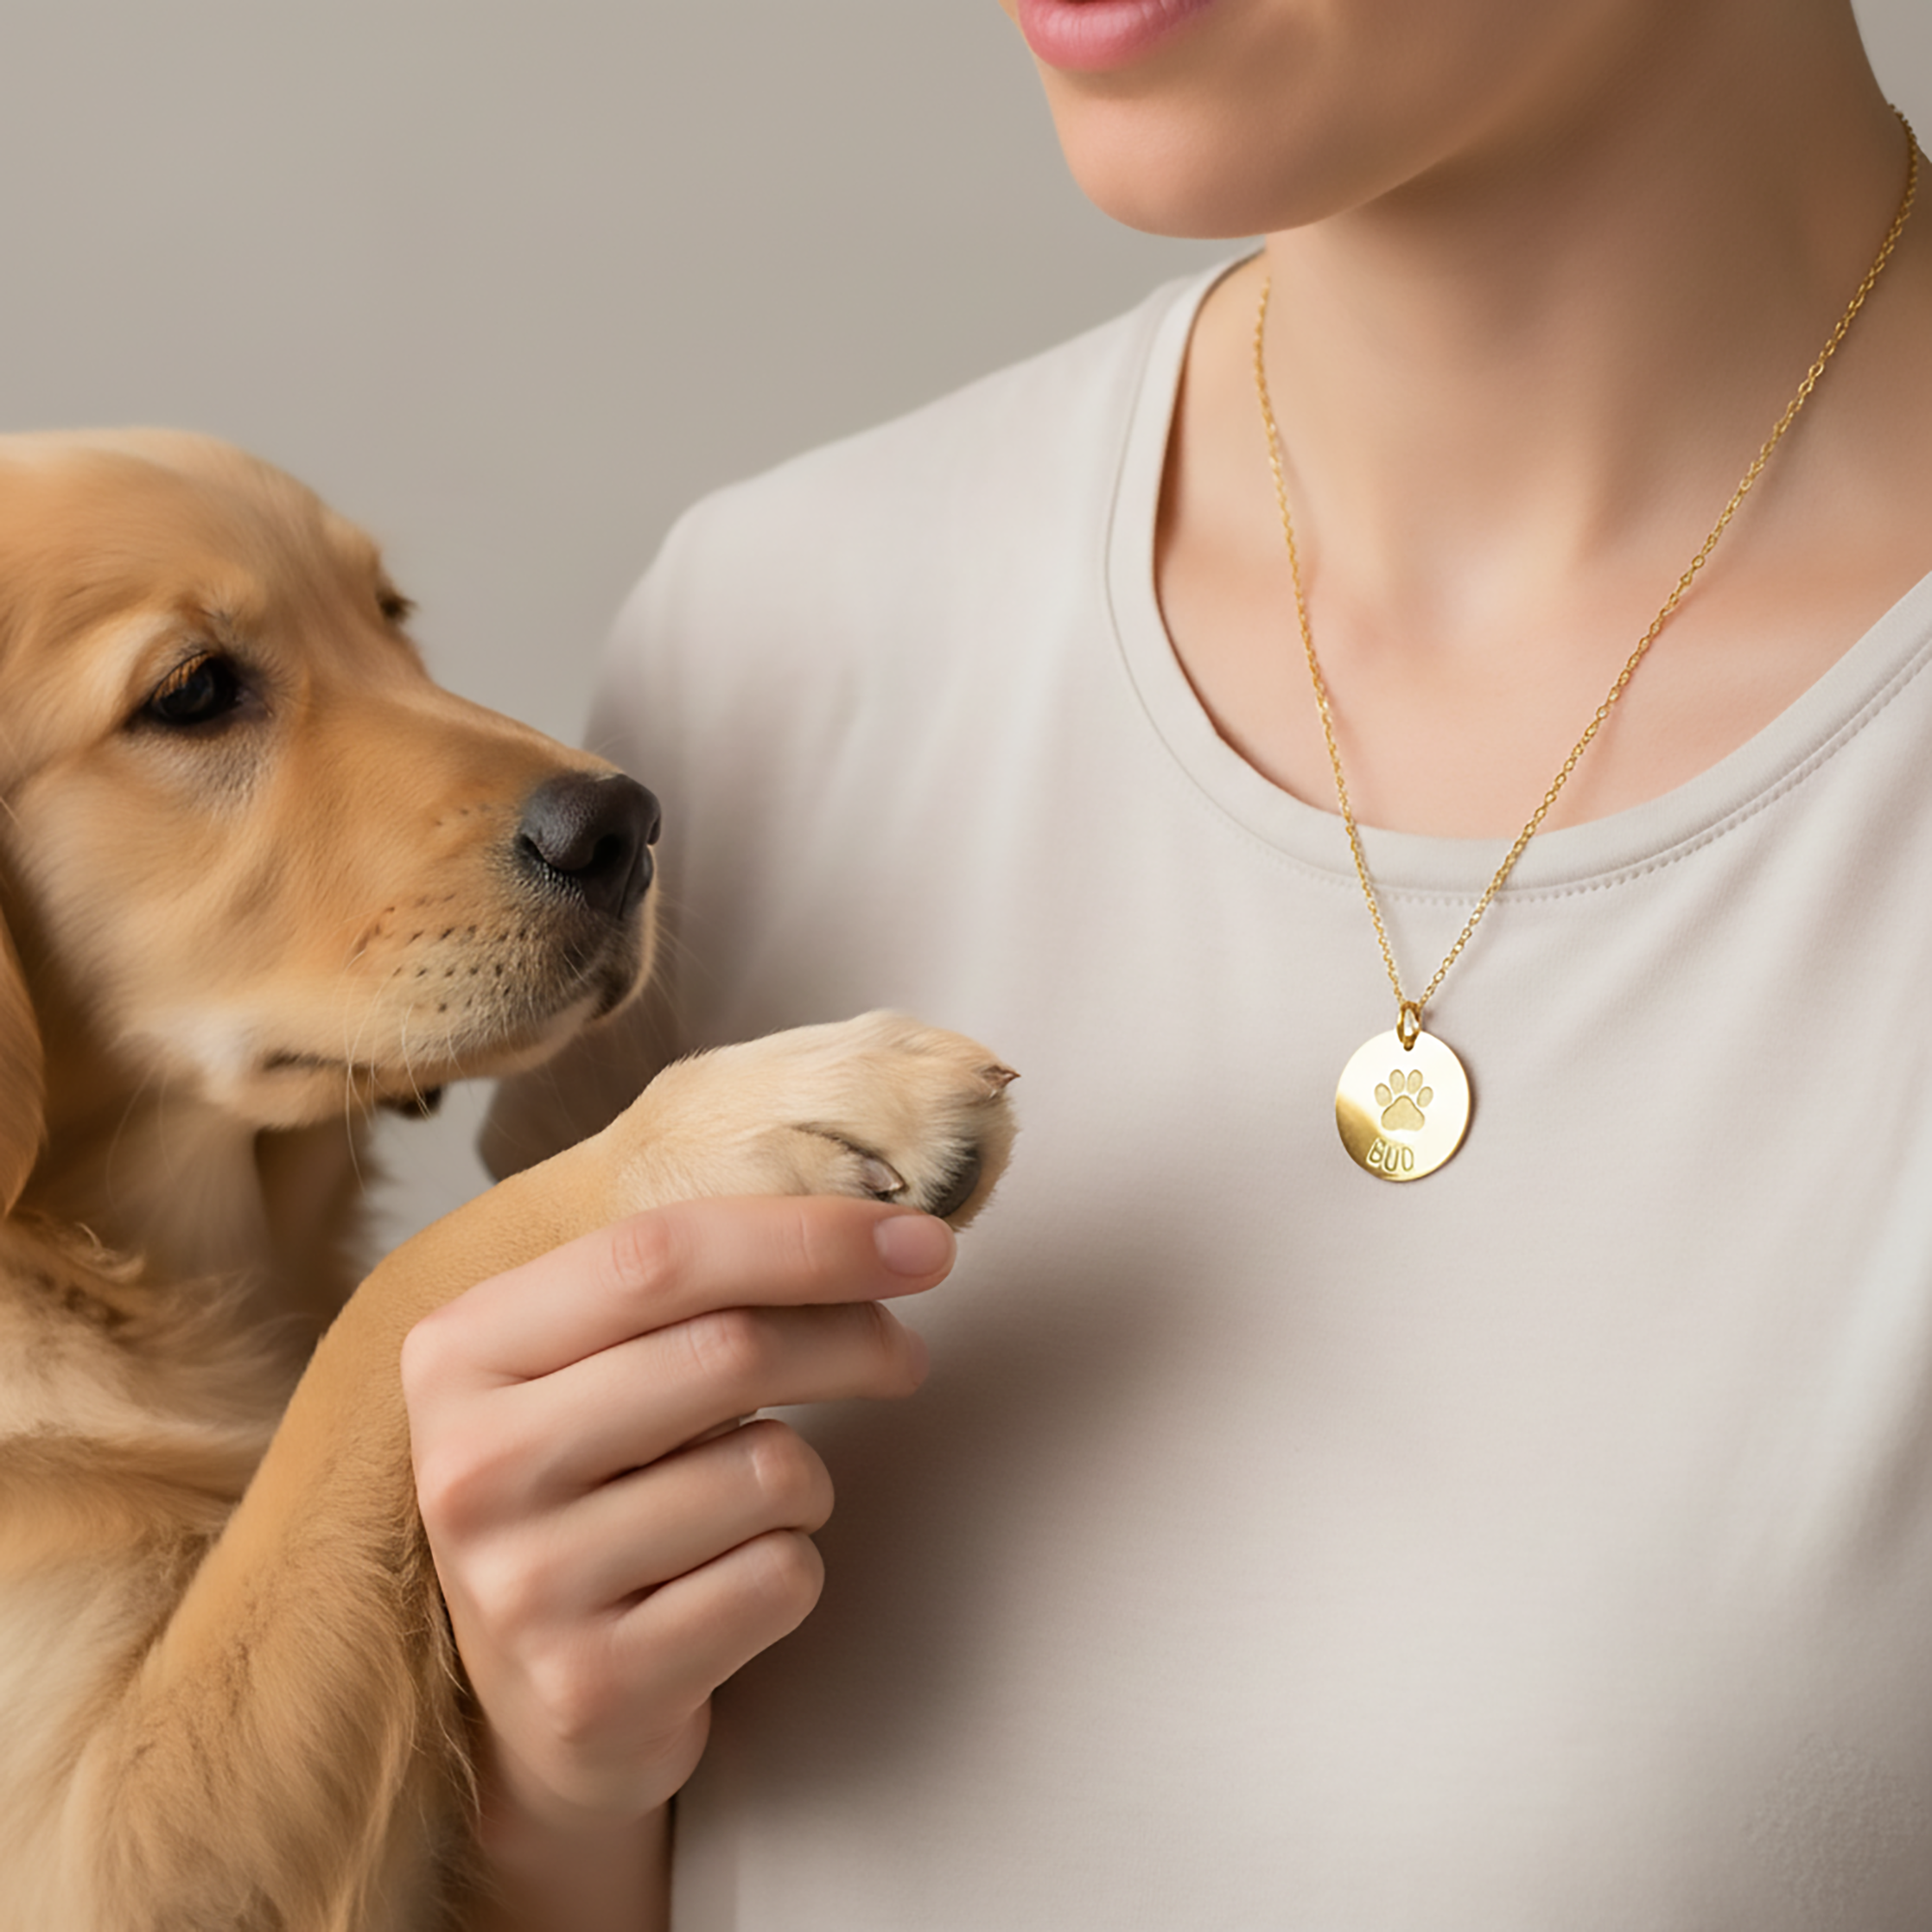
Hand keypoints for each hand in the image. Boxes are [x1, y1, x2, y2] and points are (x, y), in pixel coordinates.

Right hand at [399, 1193, 954, 1917]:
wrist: (537, 1703)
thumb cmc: (598, 1492)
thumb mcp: (596, 1368)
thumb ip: (692, 1288)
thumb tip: (889, 1234)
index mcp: (461, 1350)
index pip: (659, 1253)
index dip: (809, 1236)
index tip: (921, 1242)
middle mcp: (471, 1464)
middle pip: (727, 1351)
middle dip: (852, 1341)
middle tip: (903, 1356)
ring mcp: (522, 1585)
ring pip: (770, 1472)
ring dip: (806, 1482)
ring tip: (751, 1509)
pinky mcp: (591, 1687)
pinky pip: (777, 1579)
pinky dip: (791, 1571)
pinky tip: (727, 1589)